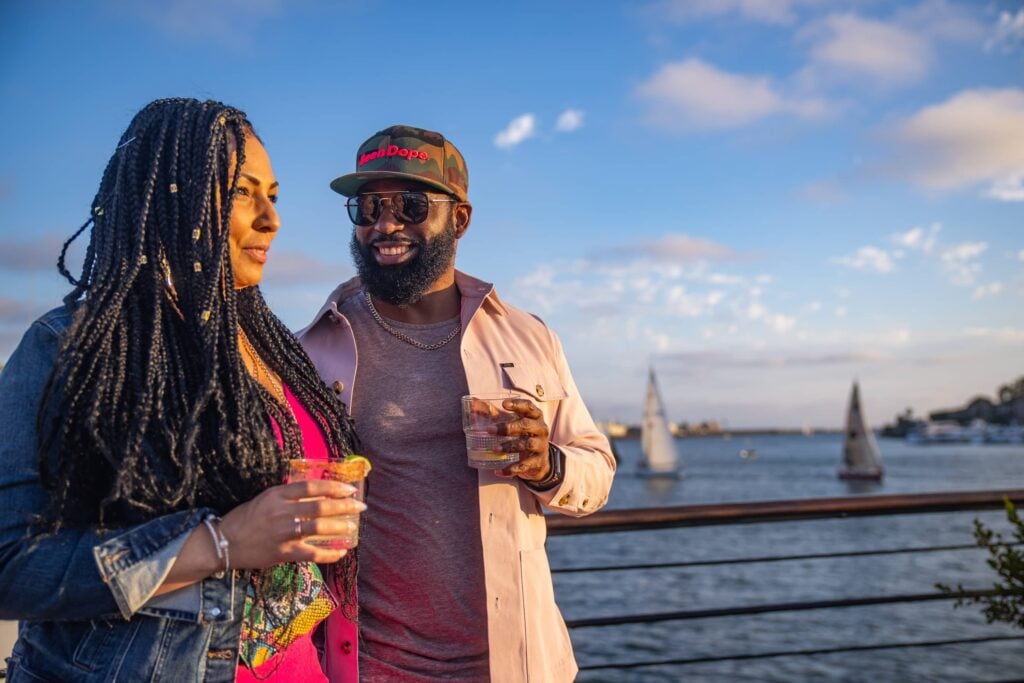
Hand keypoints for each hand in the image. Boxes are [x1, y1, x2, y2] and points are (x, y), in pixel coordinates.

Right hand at [219, 480, 364, 567]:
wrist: (224, 543)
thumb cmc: (246, 518)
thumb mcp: (266, 498)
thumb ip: (289, 495)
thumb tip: (318, 493)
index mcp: (277, 494)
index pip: (312, 487)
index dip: (334, 487)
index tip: (350, 489)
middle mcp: (281, 512)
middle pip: (320, 507)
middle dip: (344, 506)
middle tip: (360, 506)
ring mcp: (282, 533)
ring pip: (318, 528)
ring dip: (340, 528)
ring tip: (353, 528)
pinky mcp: (282, 553)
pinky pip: (312, 554)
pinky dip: (329, 554)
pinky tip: (341, 553)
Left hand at [496, 397, 550, 481]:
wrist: (539, 461)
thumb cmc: (523, 435)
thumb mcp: (512, 423)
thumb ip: (494, 414)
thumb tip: (473, 404)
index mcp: (535, 416)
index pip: (529, 407)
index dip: (518, 404)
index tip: (504, 404)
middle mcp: (540, 429)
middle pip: (526, 425)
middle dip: (508, 427)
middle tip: (490, 430)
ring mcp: (541, 446)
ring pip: (526, 444)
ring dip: (509, 446)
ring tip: (495, 449)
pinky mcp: (538, 462)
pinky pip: (525, 465)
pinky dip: (512, 469)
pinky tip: (498, 471)